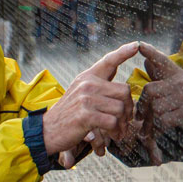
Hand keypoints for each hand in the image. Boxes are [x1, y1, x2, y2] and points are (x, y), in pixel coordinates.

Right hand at [42, 42, 138, 157]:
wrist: (46, 130)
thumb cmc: (68, 114)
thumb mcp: (80, 93)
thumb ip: (99, 87)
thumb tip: (125, 90)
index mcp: (87, 77)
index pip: (109, 61)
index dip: (123, 52)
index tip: (136, 45)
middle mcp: (88, 84)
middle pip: (124, 91)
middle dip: (129, 108)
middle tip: (126, 120)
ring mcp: (86, 99)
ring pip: (120, 108)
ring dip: (123, 123)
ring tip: (118, 131)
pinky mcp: (86, 115)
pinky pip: (113, 122)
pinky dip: (116, 132)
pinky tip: (113, 136)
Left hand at [135, 42, 182, 152]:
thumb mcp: (180, 90)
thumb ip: (162, 78)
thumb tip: (146, 62)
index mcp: (180, 76)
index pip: (163, 61)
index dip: (151, 52)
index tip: (140, 44)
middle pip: (149, 90)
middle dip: (142, 106)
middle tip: (139, 118)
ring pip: (155, 107)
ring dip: (150, 122)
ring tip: (149, 130)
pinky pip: (163, 120)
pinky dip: (157, 130)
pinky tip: (158, 134)